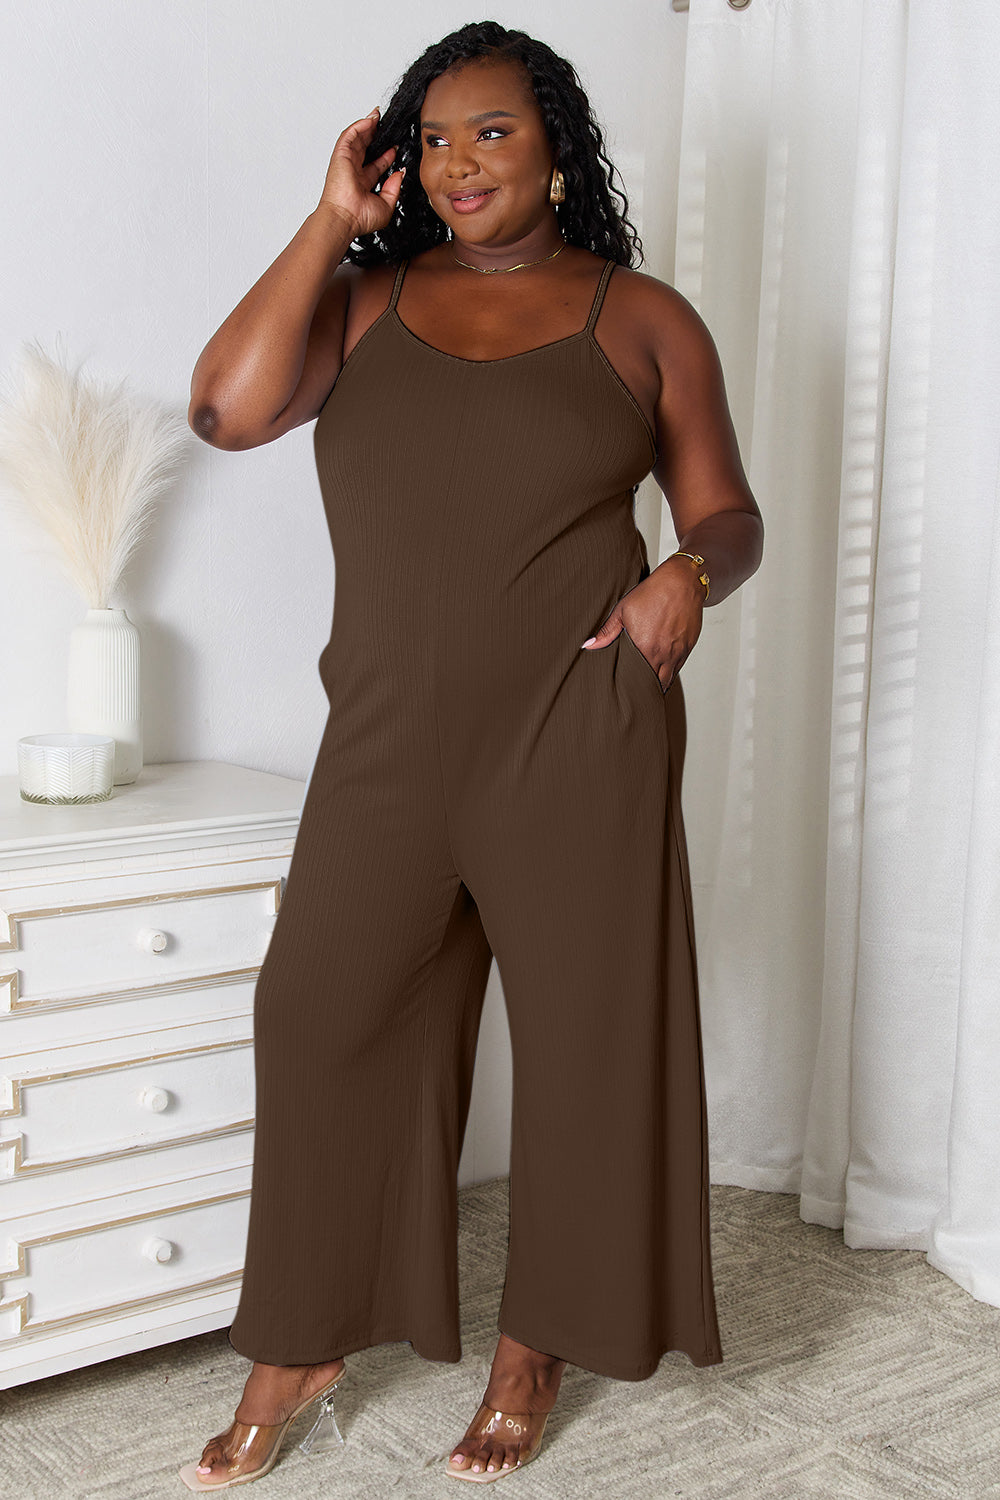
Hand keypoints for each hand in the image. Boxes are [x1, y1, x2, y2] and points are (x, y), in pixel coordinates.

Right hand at [317, 105, 403, 237]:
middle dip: (375, 135)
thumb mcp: (387, 205)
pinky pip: (350, 135)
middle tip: (386, 125)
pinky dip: (360, 125)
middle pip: (365, 147)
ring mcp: (346, 162)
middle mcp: (354, 171)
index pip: (376, 164)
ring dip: (367, 125)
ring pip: (357, 138)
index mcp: (363, 183)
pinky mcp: (341, 155)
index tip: (396, 147)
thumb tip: (400, 173)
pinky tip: (371, 120)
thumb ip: (395, 188)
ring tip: (378, 115)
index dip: (386, 154)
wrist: (346, 218)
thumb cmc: (360, 218)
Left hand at [580, 558, 705, 691]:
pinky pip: (678, 668)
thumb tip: (588, 645)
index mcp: (644, 646)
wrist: (682, 582)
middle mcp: (662, 653)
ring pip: (668, 679)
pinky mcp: (687, 647)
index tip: (625, 693)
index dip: (632, 688)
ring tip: (648, 690)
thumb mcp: (623, 610)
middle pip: (654, 683)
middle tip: (636, 696)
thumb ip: (606, 632)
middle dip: (645, 690)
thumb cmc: (653, 593)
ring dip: (659, 684)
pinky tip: (662, 673)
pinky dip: (670, 673)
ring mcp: (677, 652)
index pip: (637, 678)